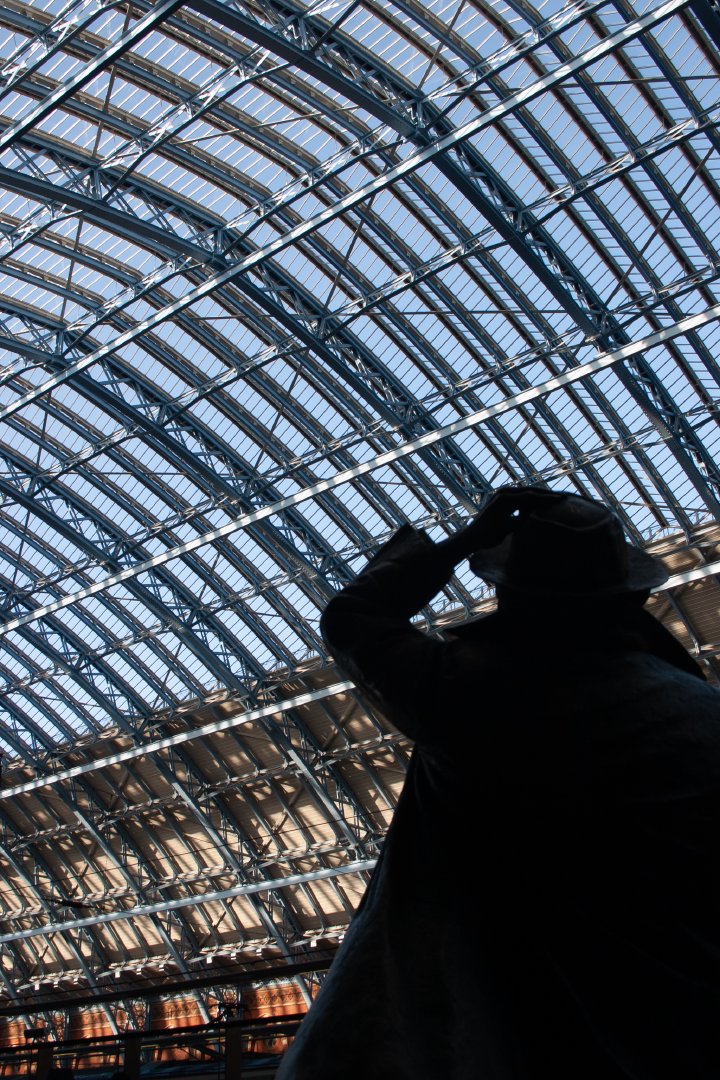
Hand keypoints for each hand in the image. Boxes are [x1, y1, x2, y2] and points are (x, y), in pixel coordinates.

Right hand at [438, 485, 560, 563]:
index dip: (546, 499)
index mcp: (508, 500)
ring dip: (547, 495)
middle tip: (566, 498)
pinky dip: (538, 498)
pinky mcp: (502, 499)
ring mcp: (503, 495)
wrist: (473, 539)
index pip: (530, 497)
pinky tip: (550, 502)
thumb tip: (536, 522)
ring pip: (531, 492)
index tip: (562, 503)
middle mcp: (505, 494)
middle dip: (549, 495)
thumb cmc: (489, 536)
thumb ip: (521, 521)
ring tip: (561, 499)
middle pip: (532, 492)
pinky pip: (524, 497)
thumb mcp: (510, 527)